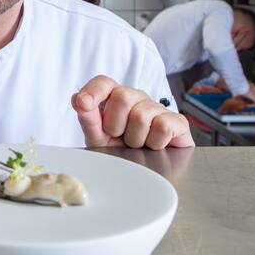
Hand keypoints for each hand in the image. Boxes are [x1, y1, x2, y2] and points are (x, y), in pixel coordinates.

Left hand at [72, 75, 194, 148]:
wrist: (146, 172)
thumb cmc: (120, 151)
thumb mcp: (98, 137)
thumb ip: (87, 118)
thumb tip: (77, 97)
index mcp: (114, 97)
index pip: (104, 82)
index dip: (93, 91)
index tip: (83, 104)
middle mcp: (136, 98)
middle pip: (122, 96)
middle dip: (116, 125)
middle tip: (119, 137)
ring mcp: (157, 108)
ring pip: (141, 115)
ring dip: (135, 139)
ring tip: (136, 145)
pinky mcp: (177, 121)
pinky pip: (162, 126)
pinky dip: (155, 143)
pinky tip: (153, 146)